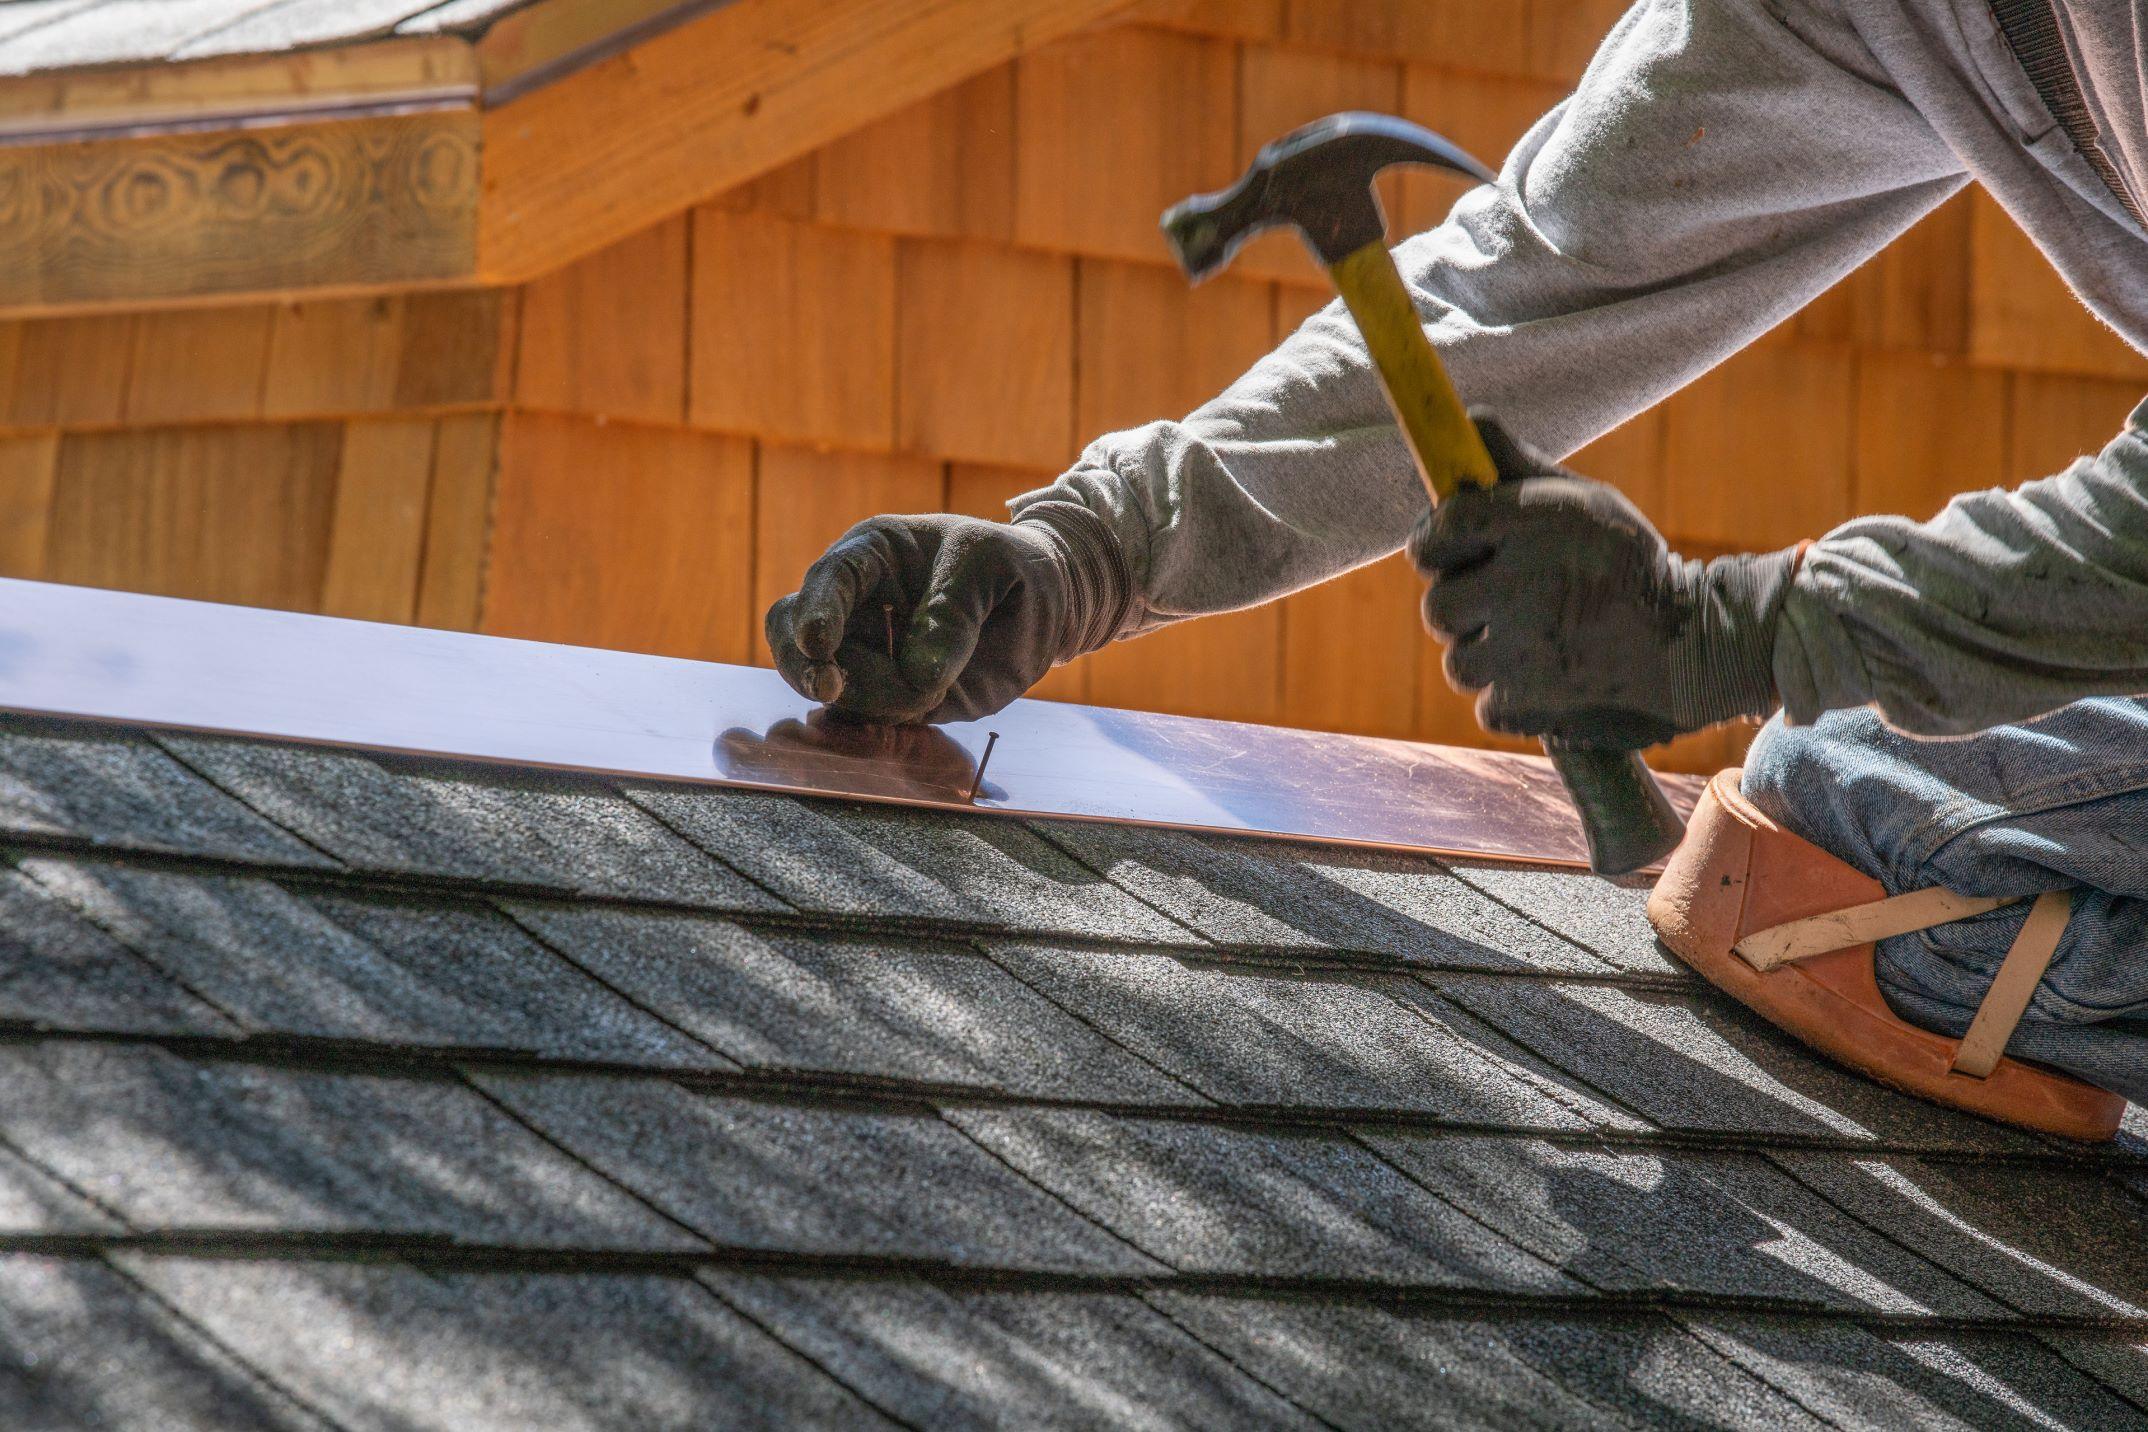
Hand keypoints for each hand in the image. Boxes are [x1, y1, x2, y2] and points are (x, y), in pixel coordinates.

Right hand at [765, 505, 1127, 724]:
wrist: (1046, 604)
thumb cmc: (1013, 567)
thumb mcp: (994, 567)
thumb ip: (956, 612)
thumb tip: (917, 675)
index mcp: (872, 556)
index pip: (828, 580)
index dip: (815, 610)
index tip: (818, 643)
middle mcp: (856, 606)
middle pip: (794, 635)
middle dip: (803, 665)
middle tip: (831, 687)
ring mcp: (868, 655)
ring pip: (830, 688)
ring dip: (872, 700)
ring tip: (935, 691)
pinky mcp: (889, 698)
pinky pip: (863, 720)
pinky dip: (879, 726)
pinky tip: (915, 713)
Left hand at [1408, 414, 1801, 749]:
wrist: (1700, 645)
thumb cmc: (1631, 565)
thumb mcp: (1586, 504)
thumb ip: (1519, 469)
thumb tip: (1468, 419)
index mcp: (1533, 524)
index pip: (1441, 528)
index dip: (1435, 543)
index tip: (1448, 551)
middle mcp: (1521, 584)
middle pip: (1438, 606)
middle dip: (1462, 608)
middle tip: (1503, 605)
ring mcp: (1523, 649)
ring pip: (1458, 661)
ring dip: (1488, 657)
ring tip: (1538, 643)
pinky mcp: (1530, 701)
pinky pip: (1487, 704)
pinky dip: (1513, 699)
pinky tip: (1551, 678)